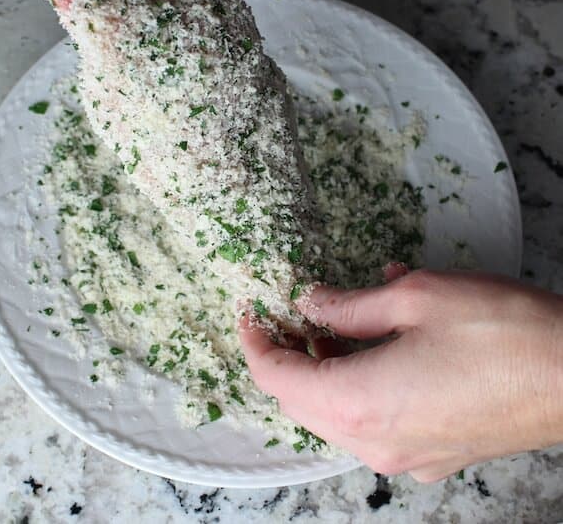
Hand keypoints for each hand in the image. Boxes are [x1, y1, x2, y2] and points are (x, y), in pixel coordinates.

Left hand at [239, 270, 562, 481]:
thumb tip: (311, 303)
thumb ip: (349, 305)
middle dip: (288, 357)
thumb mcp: (414, 297)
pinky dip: (359, 384)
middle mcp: (375, 442)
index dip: (256, 343)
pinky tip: (378, 342)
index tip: (249, 314)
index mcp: (360, 403)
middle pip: (301, 402)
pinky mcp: (432, 453)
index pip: (278, 379)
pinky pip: (373, 421)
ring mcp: (405, 455)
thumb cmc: (502, 330)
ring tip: (333, 322)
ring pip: (336, 413)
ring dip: (324, 369)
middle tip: (290, 315)